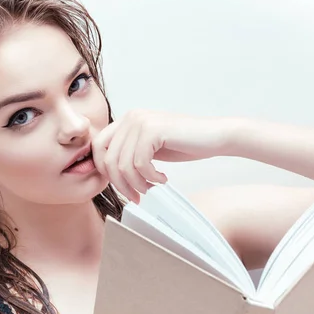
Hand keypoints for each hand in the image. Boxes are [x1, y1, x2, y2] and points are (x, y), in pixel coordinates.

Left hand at [92, 110, 233, 202]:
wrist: (215, 136)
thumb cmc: (185, 144)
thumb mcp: (149, 148)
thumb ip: (129, 153)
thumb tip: (107, 174)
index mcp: (127, 120)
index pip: (98, 147)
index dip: (105, 172)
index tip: (123, 188)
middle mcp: (131, 117)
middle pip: (107, 158)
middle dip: (120, 183)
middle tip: (136, 196)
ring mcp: (141, 122)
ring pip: (123, 164)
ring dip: (137, 183)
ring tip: (152, 187)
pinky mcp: (153, 130)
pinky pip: (140, 163)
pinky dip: (150, 177)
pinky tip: (163, 178)